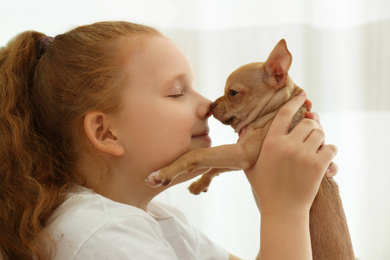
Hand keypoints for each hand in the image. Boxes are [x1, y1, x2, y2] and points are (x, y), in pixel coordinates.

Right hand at [244, 92, 337, 215]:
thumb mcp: (250, 166)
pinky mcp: (318, 166)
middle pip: (308, 122)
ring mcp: (304, 155)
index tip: (302, 96)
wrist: (282, 211)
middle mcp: (287, 145)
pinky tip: (325, 158)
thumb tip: (241, 129)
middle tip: (310, 134)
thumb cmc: (264, 188)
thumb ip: (247, 146)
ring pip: (320, 133)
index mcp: (271, 142)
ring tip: (316, 146)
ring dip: (320, 138)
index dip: (294, 102)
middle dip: (312, 126)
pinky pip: (331, 148)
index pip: (285, 113)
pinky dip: (330, 152)